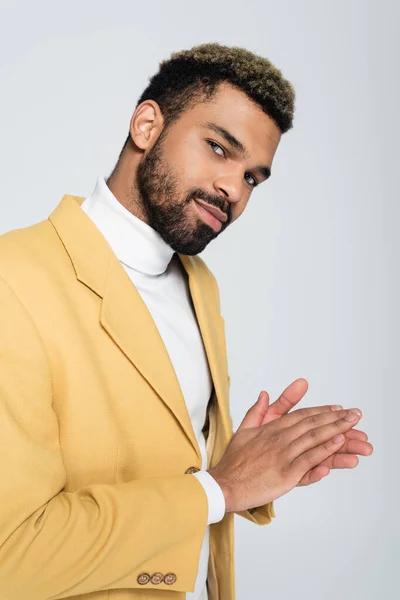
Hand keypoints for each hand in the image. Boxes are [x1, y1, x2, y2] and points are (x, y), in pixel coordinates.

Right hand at [243, 378, 372, 485]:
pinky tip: (337, 443)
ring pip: (313, 439)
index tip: (337, 409)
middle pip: (312, 424)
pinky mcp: (287, 473)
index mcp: (271, 428)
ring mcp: (284, 455)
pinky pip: (309, 459)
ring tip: (354, 425)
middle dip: (336, 418)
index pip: (301, 415)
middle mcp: (279, 438)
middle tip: (355, 414)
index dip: (321, 411)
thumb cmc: (234, 461)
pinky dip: (324, 450)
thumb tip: (264, 393)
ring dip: (336, 430)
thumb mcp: (244, 430)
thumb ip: (256, 411)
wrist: (225, 484)